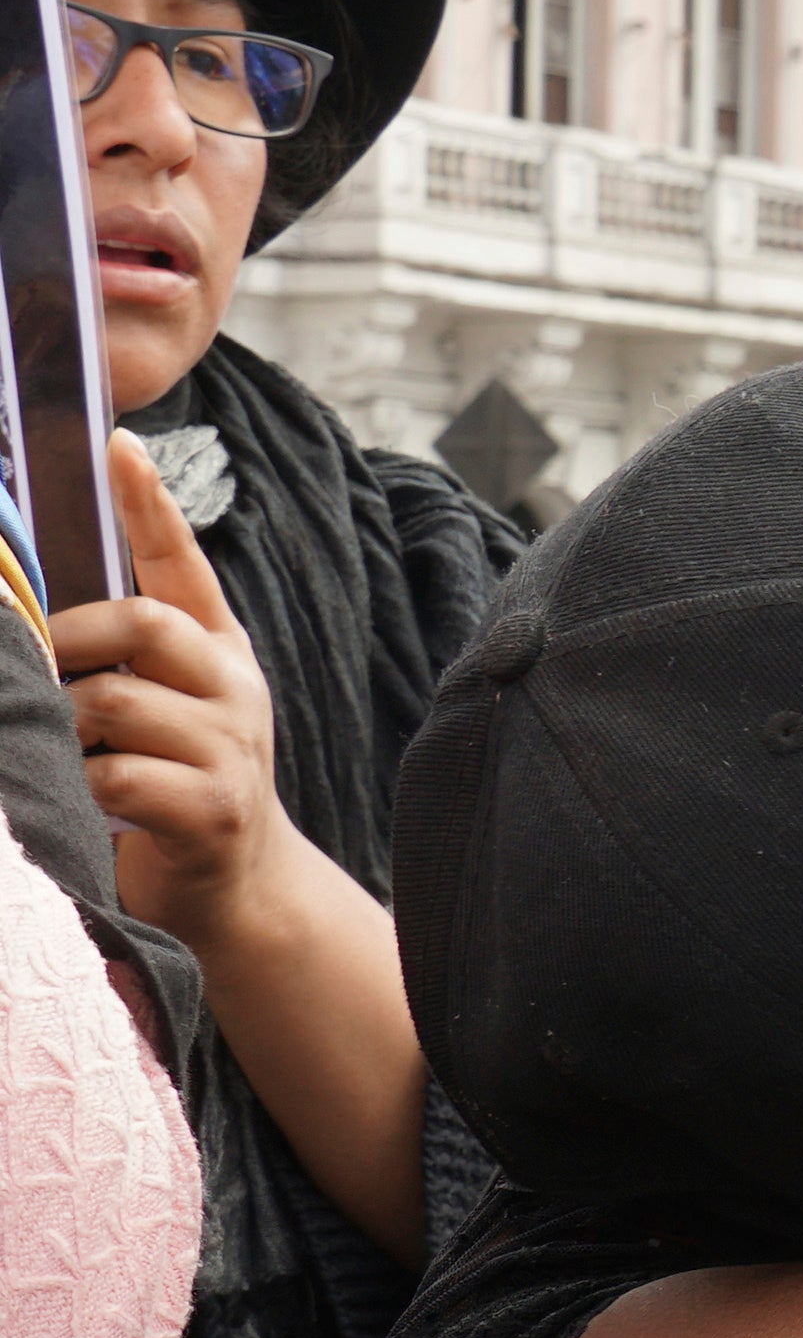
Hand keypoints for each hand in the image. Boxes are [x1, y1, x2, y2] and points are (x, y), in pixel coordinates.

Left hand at [52, 434, 301, 939]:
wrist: (237, 893)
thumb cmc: (175, 789)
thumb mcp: (164, 711)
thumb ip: (125, 662)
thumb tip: (31, 621)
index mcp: (220, 654)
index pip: (183, 564)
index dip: (150, 504)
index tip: (118, 445)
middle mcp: (234, 689)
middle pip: (144, 624)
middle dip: (72, 639)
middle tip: (37, 665)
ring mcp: (229, 749)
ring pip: (112, 703)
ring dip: (61, 728)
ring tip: (58, 753)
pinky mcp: (208, 809)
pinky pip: (113, 776)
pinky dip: (77, 787)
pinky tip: (83, 803)